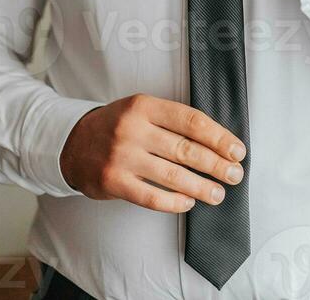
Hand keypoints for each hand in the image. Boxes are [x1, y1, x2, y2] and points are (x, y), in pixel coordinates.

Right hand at [59, 93, 246, 211]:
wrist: (73, 143)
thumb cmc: (116, 126)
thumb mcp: (141, 110)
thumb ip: (171, 121)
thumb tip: (215, 142)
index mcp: (145, 106)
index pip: (191, 121)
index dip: (218, 137)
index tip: (237, 150)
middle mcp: (133, 129)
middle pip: (185, 149)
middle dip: (216, 164)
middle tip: (235, 174)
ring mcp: (122, 156)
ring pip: (172, 175)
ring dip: (201, 187)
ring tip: (218, 193)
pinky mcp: (114, 181)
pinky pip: (151, 196)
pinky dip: (174, 202)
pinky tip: (188, 203)